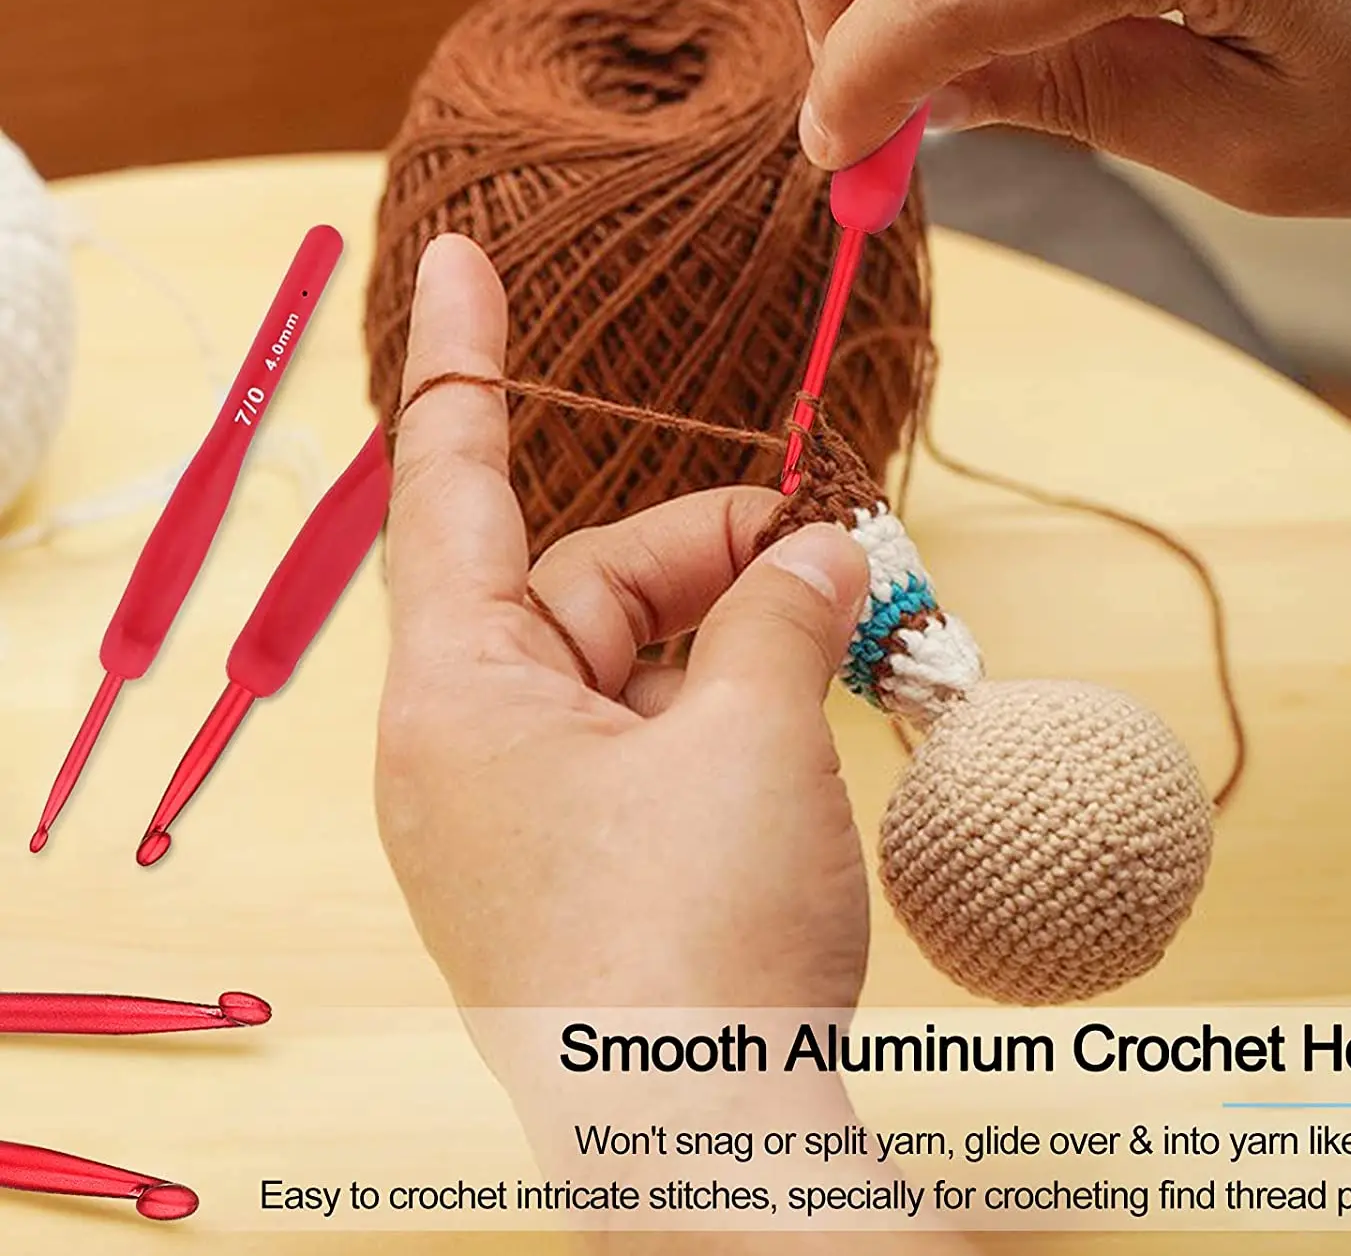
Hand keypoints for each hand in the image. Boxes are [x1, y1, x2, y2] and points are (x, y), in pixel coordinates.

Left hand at [374, 234, 872, 1016]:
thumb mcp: (751, 740)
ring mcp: (531, 811)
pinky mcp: (590, 860)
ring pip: (640, 661)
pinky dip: (733, 702)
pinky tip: (812, 695)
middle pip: (591, 583)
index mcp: (457, 698)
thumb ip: (782, 610)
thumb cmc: (698, 944)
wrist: (714, 1151)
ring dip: (742, 631)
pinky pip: (657, 735)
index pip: (447, 486)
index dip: (458, 360)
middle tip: (837, 540)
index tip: (458, 254)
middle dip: (715, 546)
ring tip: (848, 622)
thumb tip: (825, 549)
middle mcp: (474, 747)